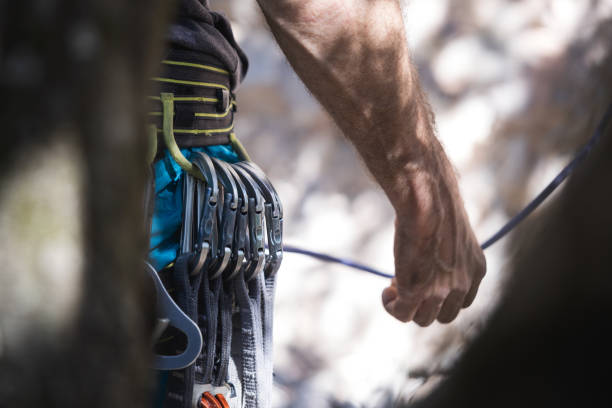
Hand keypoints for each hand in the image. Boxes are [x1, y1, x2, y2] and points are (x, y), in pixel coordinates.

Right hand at [381, 166, 485, 325]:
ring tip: (394, 286)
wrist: (427, 203)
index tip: (425, 281)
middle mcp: (463, 284)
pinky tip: (386, 293)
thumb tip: (426, 258)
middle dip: (425, 305)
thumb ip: (445, 252)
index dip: (441, 296)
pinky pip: (402, 314)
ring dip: (407, 307)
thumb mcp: (450, 233)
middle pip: (444, 316)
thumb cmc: (434, 206)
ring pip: (423, 319)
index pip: (463, 301)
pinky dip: (392, 307)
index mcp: (476, 268)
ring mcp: (440, 292)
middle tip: (407, 283)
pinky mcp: (416, 293)